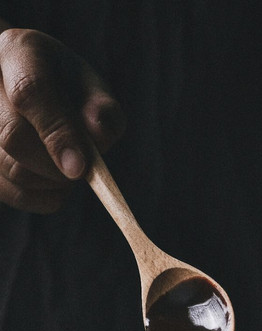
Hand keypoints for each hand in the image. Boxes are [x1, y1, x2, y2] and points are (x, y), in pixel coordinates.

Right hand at [0, 28, 124, 212]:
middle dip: (56, 166)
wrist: (27, 92)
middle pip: (13, 136)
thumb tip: (98, 135)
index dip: (57, 132)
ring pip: (10, 169)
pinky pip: (9, 192)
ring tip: (68, 168)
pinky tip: (53, 183)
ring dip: (51, 183)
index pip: (30, 91)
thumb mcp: (90, 89)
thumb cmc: (65, 90)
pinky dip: (41, 198)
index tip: (80, 167)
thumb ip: (102, 109)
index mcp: (17, 51)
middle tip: (83, 168)